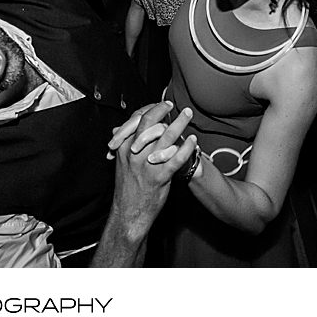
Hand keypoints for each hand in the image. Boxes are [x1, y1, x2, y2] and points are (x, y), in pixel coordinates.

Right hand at [108, 102, 195, 239]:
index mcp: (124, 147)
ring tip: (188, 114)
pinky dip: (186, 148)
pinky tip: (193, 141)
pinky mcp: (159, 176)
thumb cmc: (128, 186)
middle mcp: (134, 153)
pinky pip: (176, 158)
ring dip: (179, 123)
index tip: (162, 104)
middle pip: (151, 124)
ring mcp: (147, 164)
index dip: (151, 109)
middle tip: (174, 104)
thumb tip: (123, 127)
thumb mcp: (122, 162)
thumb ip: (126, 144)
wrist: (129, 212)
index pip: (138, 119)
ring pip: (165, 137)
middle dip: (163, 110)